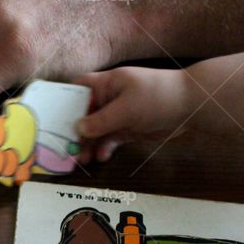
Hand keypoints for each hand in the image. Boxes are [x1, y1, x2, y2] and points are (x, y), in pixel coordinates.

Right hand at [73, 66, 194, 162]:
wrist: (191, 105)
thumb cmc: (157, 96)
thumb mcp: (125, 109)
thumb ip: (100, 121)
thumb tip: (78, 129)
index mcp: (106, 84)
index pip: (77, 88)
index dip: (63, 101)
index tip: (51, 119)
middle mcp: (109, 98)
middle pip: (84, 115)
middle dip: (75, 132)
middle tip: (66, 150)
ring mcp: (119, 114)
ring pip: (96, 131)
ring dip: (89, 144)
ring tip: (83, 160)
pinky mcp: (129, 129)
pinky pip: (111, 139)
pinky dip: (105, 148)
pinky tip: (102, 157)